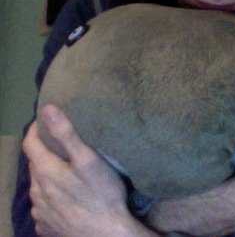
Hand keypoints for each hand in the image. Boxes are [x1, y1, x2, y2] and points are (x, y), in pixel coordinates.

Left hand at [23, 104, 155, 236]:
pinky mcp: (46, 227)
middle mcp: (36, 192)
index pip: (30, 142)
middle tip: (64, 145)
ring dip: (48, 176)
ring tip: (68, 171)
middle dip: (45, 152)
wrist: (105, 234)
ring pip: (39, 187)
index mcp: (45, 171)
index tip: (46, 118)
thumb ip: (66, 134)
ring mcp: (40, 212)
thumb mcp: (88, 160)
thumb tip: (48, 108)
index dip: (37, 128)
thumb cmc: (101, 195)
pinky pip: (44, 207)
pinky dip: (52, 198)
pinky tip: (68, 198)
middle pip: (35, 165)